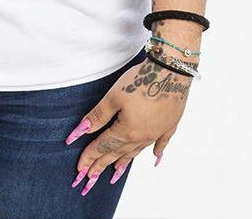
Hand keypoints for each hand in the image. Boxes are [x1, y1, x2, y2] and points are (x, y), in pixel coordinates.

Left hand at [65, 55, 192, 194]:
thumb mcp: (114, 96)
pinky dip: (157, 151)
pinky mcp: (169, 124)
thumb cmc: (141, 80)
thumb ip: (98, 115)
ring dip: (124, 162)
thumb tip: (81, 131)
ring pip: (136, 151)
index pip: (103, 147)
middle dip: (101, 166)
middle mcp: (142, 137)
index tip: (79, 171)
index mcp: (126, 131)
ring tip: (115, 173)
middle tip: (89, 180)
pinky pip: (162, 143)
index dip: (89, 157)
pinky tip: (155, 157)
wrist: (172, 70)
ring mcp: (157, 132)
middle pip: (117, 154)